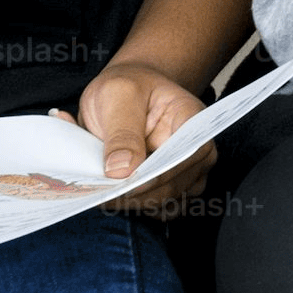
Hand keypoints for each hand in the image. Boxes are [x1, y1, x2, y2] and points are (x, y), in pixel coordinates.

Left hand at [70, 58, 216, 214]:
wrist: (127, 89)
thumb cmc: (127, 85)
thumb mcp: (118, 95)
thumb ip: (122, 133)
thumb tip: (121, 172)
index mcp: (194, 122)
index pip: (188, 156)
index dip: (158, 175)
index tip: (123, 185)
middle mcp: (196, 151)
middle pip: (175, 185)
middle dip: (136, 194)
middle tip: (97, 192)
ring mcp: (184, 172)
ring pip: (163, 203)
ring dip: (129, 202)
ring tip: (96, 189)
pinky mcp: (166, 185)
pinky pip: (151, 207)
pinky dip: (127, 205)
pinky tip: (104, 190)